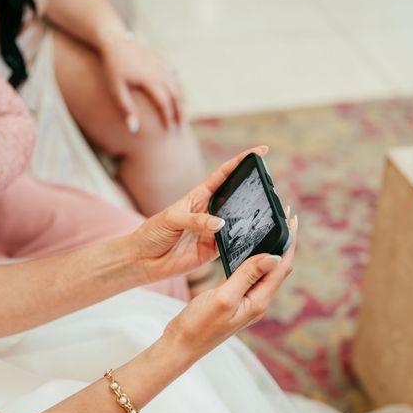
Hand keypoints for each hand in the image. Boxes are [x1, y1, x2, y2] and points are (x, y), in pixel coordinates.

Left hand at [99, 30, 182, 131]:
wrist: (115, 40)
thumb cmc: (113, 67)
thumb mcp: (115, 89)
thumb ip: (126, 108)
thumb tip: (134, 129)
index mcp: (150, 80)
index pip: (165, 103)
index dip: (167, 117)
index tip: (167, 129)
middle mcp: (160, 72)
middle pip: (177, 95)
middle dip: (180, 111)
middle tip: (180, 126)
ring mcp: (162, 65)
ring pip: (178, 86)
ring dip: (181, 101)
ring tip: (181, 113)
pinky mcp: (161, 61)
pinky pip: (174, 78)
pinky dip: (178, 90)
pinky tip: (177, 97)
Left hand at [131, 146, 268, 281]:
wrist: (143, 260)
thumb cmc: (152, 233)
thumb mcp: (171, 219)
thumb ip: (195, 220)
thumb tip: (220, 223)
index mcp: (199, 196)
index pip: (224, 174)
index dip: (241, 161)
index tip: (260, 151)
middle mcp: (209, 212)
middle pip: (236, 197)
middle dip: (252, 190)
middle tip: (269, 185)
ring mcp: (213, 231)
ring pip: (238, 222)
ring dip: (250, 218)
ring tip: (265, 213)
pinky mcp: (213, 250)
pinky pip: (234, 245)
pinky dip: (243, 243)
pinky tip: (252, 240)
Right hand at [164, 215, 297, 361]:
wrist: (181, 345)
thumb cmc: (199, 325)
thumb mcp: (224, 297)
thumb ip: (247, 276)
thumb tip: (274, 256)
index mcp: (258, 300)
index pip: (282, 267)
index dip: (289, 242)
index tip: (292, 218)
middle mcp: (257, 300)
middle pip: (277, 267)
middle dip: (284, 242)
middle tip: (284, 216)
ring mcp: (246, 300)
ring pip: (263, 270)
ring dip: (269, 248)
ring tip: (270, 226)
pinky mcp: (234, 299)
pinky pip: (248, 274)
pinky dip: (251, 258)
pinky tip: (247, 247)